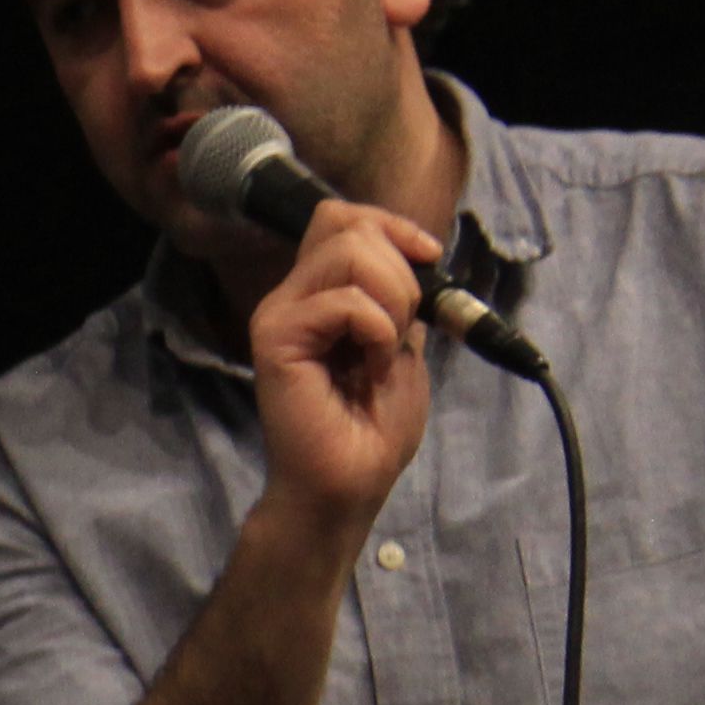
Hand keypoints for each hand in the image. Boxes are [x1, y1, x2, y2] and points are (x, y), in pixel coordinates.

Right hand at [249, 198, 445, 541]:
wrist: (346, 486)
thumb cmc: (371, 431)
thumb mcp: (403, 348)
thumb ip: (399, 302)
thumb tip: (415, 257)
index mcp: (319, 293)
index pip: (343, 218)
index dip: (392, 226)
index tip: (429, 259)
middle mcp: (294, 295)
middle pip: (348, 224)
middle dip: (400, 272)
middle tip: (398, 334)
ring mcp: (281, 313)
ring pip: (350, 250)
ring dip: (392, 300)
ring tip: (384, 352)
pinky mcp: (276, 338)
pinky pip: (344, 301)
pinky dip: (378, 330)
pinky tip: (372, 368)